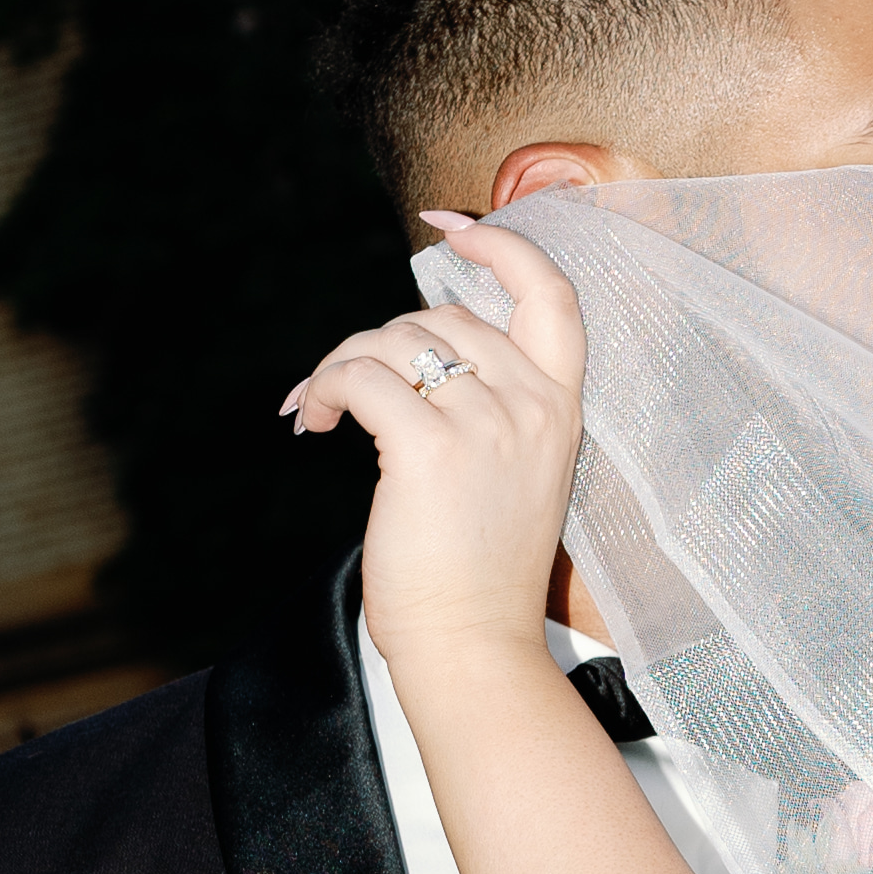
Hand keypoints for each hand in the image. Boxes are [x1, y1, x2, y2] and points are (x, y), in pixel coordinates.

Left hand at [282, 221, 585, 691]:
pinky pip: (360, 378)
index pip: (551, 294)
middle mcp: (533, 405)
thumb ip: (489, 407)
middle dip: (377, 341)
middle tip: (339, 389)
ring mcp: (486, 424)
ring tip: (318, 411)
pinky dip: (323, 389)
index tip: (449, 226)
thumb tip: (412, 351)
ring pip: (392, 341)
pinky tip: (311, 421)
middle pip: (441, 317)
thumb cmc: (481, 574)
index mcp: (561, 408)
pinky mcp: (430, 448)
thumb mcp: (513, 474)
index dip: (502, 245)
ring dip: (340, 367)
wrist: (475, 647)